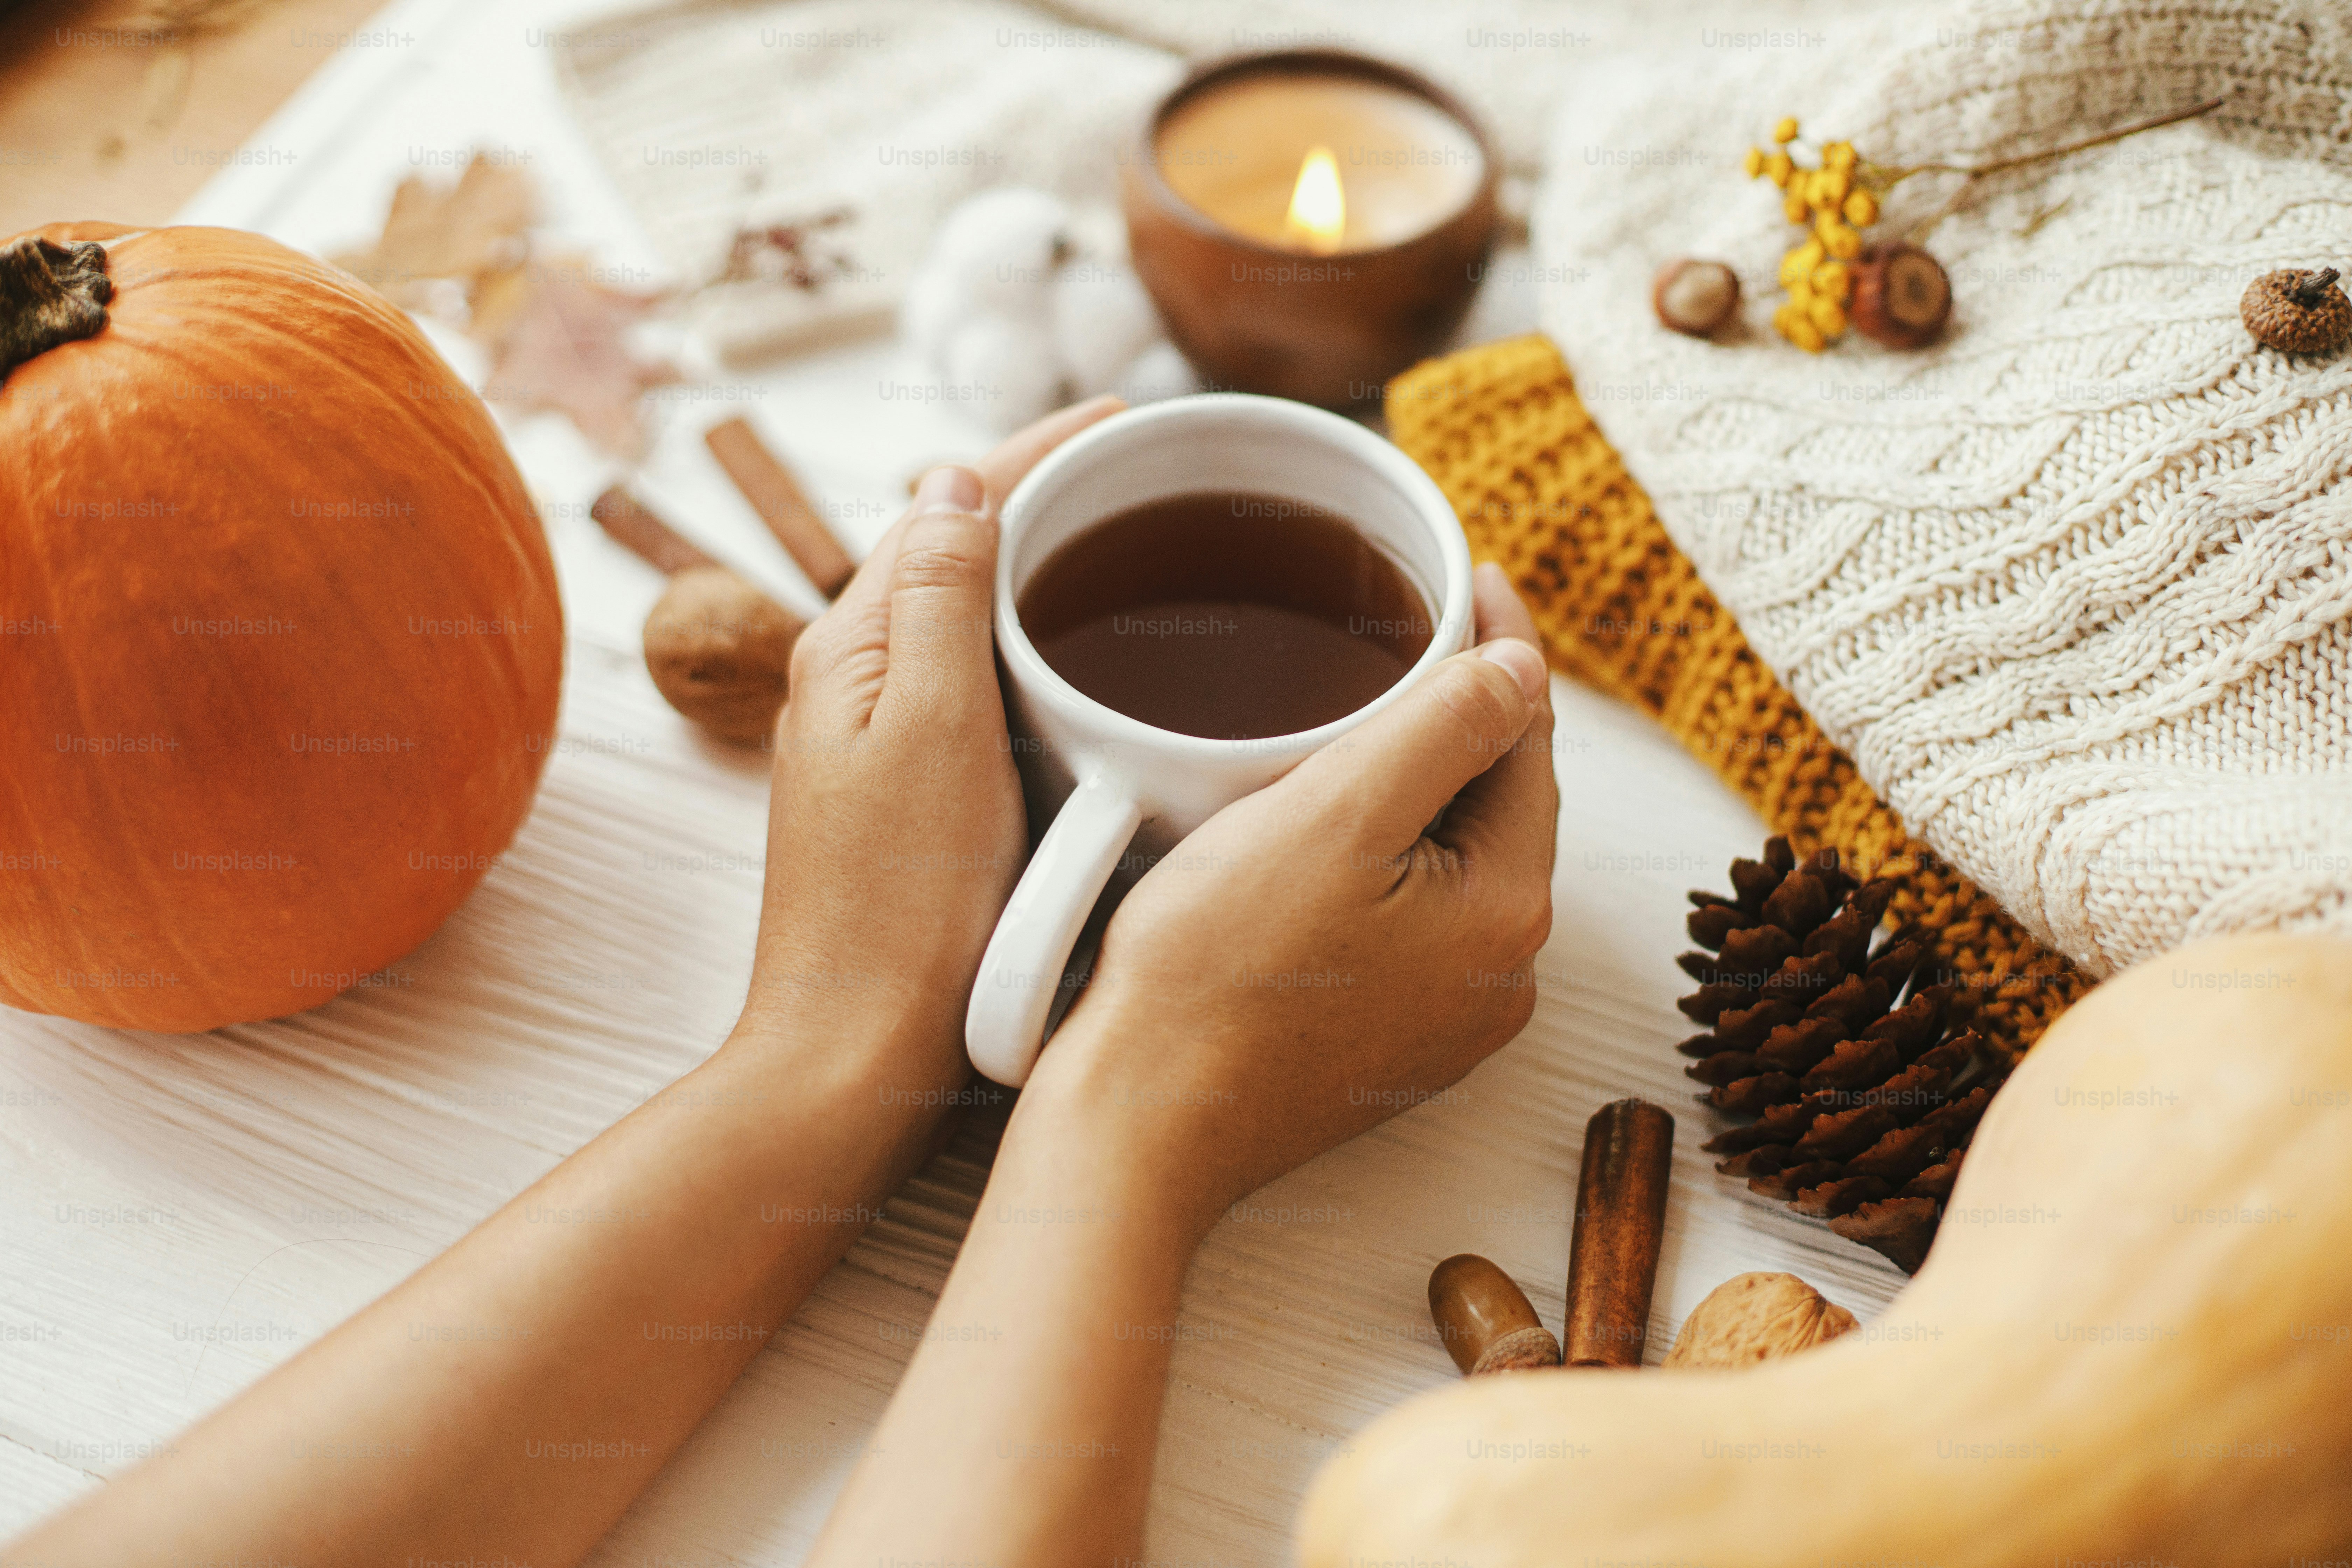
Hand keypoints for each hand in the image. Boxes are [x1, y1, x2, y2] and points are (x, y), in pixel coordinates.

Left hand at [731, 396, 1123, 1086]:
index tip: (1131, 416)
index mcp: (853, 646)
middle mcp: (859, 680)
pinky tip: (1098, 659)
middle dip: (1052, 492)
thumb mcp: (930, 729)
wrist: (858, 1056)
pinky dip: (1043, 641)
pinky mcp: (920, 792)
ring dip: (1050, 562)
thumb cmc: (898, 910)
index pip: (951, 503)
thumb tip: (955, 475)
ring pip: (976, 613)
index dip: (1043, 449)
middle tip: (1156, 466)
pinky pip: (986, 680)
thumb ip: (942, 597)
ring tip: (1140, 536)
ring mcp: (886, 738)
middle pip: (961, 547)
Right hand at [1026, 562, 1557, 1232]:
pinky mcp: (1381, 1041)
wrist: (1137, 1123)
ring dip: (1410, 783)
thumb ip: (1446, 728)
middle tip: (1404, 630)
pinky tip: (1315, 825)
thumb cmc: (1216, 973)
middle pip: (1492, 801)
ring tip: (1353, 712)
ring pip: (1443, 857)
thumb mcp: (1336, 815)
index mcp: (1507, 913)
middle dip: (1454, 713)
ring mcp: (1440, 1019)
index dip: (1500, 644)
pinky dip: (1373, 854)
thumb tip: (1524, 670)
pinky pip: (1400, 914)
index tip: (1466, 573)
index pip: (1527, 741)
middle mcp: (1497, 978)